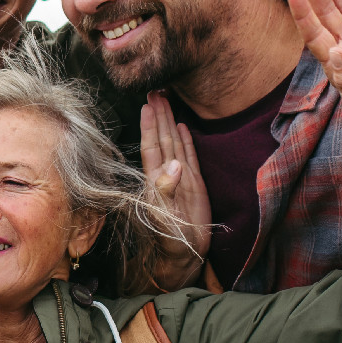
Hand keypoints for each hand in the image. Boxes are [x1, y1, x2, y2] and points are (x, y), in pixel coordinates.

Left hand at [141, 92, 210, 286]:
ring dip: (169, 122)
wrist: (185, 251)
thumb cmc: (170, 237)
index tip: (147, 104)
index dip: (149, 125)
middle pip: (161, 138)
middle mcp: (166, 173)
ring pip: (174, 142)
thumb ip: (166, 191)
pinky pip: (189, 155)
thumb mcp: (165, 216)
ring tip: (166, 100)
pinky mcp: (194, 182)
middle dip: (158, 115)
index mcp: (155, 179)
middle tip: (156, 91)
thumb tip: (175, 165)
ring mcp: (180, 176)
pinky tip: (181, 125)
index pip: (151, 146)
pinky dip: (185, 139)